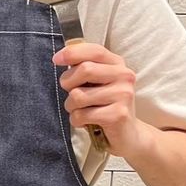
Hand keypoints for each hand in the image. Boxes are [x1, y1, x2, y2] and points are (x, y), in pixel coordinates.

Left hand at [53, 42, 140, 156]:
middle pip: (84, 69)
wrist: (129, 135)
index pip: (94, 50)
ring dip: (71, 106)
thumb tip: (59, 58)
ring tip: (81, 110)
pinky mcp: (118, 115)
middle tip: (71, 92)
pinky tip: (86, 122)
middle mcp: (124, 76)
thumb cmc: (105, 104)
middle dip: (68, 82)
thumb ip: (83, 67)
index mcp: (117, 64)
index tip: (56, 60)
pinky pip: (82, 115)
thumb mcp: (97, 82)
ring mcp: (123, 95)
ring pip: (78, 95)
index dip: (72, 53)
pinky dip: (76, 120)